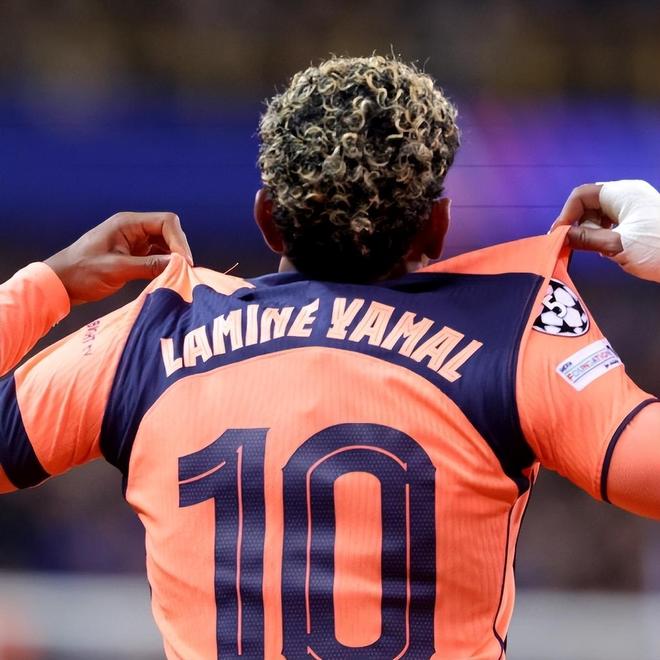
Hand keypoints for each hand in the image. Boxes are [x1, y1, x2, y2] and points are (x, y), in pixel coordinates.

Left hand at [45, 212, 192, 303]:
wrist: (60, 283)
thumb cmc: (82, 272)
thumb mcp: (116, 269)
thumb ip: (148, 265)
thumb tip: (178, 264)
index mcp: (128, 223)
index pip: (166, 222)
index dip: (179, 241)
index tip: (185, 262)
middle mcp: (133, 228)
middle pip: (169, 231)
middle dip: (179, 249)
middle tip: (185, 271)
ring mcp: (134, 241)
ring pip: (165, 244)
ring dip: (174, 258)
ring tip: (178, 275)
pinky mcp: (134, 255)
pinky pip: (157, 255)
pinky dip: (165, 264)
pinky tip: (167, 276)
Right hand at [551, 180, 659, 282]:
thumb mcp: (617, 245)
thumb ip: (585, 239)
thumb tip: (561, 236)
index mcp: (622, 194)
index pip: (582, 195)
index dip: (566, 215)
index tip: (558, 236)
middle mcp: (629, 196)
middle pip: (590, 205)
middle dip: (578, 225)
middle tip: (572, 246)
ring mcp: (637, 208)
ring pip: (601, 216)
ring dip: (591, 232)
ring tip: (593, 251)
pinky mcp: (643, 222)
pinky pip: (614, 224)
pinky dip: (605, 236)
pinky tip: (609, 252)